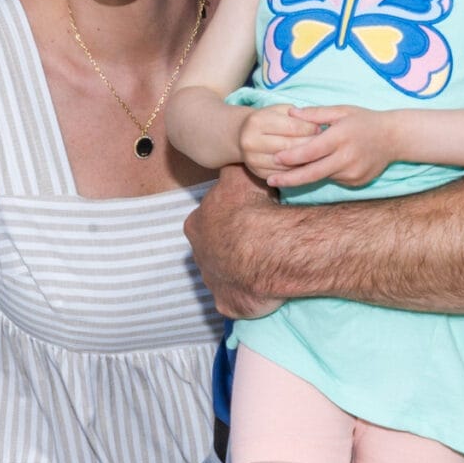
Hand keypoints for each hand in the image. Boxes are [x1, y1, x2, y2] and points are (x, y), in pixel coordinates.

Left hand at [185, 164, 283, 320]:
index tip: (245, 217)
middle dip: (228, 246)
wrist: (267, 250)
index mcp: (195, 224)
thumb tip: (233, 159)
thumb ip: (232, 168)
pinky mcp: (227, 303)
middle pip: (211, 248)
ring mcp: (211, 281)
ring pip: (222, 274)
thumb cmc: (252, 209)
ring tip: (261, 266)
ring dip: (236, 271)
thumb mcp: (239, 174)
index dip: (227, 217)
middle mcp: (198, 254)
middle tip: (254, 242)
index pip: (208, 219)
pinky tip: (260, 289)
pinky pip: (235, 299)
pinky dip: (245, 295)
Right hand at [235, 105, 321, 182]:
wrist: (242, 135)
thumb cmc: (268, 119)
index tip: (322, 128)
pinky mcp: (258, 173)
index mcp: (257, 121)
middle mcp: (251, 141)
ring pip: (287, 163)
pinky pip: (283, 174)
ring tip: (321, 155)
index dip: (310, 128)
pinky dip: (298, 170)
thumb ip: (297, 116)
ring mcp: (252, 160)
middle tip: (326, 143)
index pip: (291, 127)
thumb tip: (318, 127)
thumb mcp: (280, 110)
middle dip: (311, 145)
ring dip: (307, 161)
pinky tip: (309, 165)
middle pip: (289, 147)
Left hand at [265, 105, 397, 190]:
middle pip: (312, 173)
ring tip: (290, 172)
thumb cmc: (365, 120)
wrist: (394, 138)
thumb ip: (315, 114)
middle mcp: (347, 158)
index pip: (310, 151)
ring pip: (323, 176)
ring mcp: (353, 173)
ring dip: (307, 173)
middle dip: (290, 178)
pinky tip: (325, 165)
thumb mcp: (341, 111)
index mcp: (341, 137)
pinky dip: (326, 173)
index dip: (291, 157)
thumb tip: (291, 112)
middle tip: (271, 180)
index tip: (274, 158)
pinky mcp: (357, 182)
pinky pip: (335, 179)